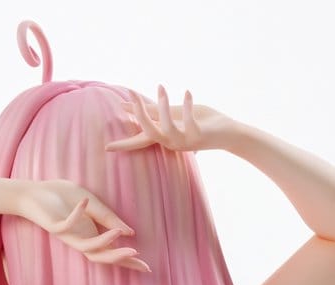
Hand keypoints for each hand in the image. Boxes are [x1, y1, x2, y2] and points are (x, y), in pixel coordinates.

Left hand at [15, 178, 150, 271]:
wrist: (34, 191)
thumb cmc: (62, 197)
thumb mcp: (92, 203)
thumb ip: (109, 217)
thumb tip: (130, 232)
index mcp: (90, 236)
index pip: (112, 253)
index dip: (128, 261)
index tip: (147, 268)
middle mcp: (80, 240)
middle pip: (102, 257)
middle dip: (120, 259)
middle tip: (138, 258)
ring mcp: (67, 235)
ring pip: (87, 248)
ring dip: (104, 242)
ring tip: (120, 232)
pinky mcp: (54, 226)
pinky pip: (67, 225)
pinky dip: (76, 214)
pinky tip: (84, 201)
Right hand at [105, 85, 234, 154]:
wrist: (227, 133)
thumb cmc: (200, 121)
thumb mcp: (174, 113)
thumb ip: (154, 111)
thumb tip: (130, 105)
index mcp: (165, 137)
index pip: (141, 141)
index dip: (124, 145)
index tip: (106, 148)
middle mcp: (173, 142)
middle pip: (149, 133)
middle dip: (138, 113)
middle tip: (129, 93)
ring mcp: (186, 140)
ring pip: (166, 129)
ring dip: (161, 107)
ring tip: (160, 86)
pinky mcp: (199, 135)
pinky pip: (189, 121)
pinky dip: (187, 105)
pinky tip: (186, 91)